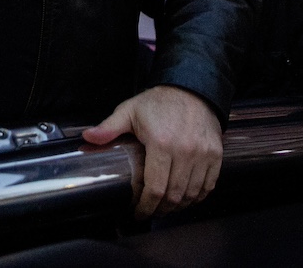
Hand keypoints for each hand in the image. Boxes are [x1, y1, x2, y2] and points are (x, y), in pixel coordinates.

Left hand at [83, 85, 221, 218]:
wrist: (191, 89)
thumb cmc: (158, 102)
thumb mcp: (129, 111)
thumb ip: (109, 128)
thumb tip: (87, 138)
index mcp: (162, 143)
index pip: (155, 188)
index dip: (146, 207)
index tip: (138, 213)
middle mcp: (185, 151)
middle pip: (174, 196)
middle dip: (160, 210)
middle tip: (150, 212)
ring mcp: (203, 154)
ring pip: (191, 194)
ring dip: (178, 206)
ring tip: (165, 207)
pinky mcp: (216, 155)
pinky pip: (208, 186)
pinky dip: (196, 197)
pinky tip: (185, 198)